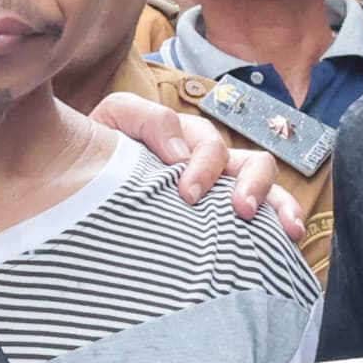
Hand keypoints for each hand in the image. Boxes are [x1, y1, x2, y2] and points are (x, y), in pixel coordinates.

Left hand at [85, 93, 300, 231]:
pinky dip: (281, 227)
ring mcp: (220, 192)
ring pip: (266, 189)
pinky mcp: (221, 223)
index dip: (204, 166)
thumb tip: (180, 153)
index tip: (187, 195)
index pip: (211, 144)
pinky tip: (287, 243)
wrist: (74, 180)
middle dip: (252, 185)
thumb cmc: (96, 151)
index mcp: (186, 139)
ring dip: (279, 204)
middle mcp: (210, 164)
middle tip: (240, 210)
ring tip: (284, 229)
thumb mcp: (113, 120)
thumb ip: (145, 119)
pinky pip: (263, 221)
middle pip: (251, 163)